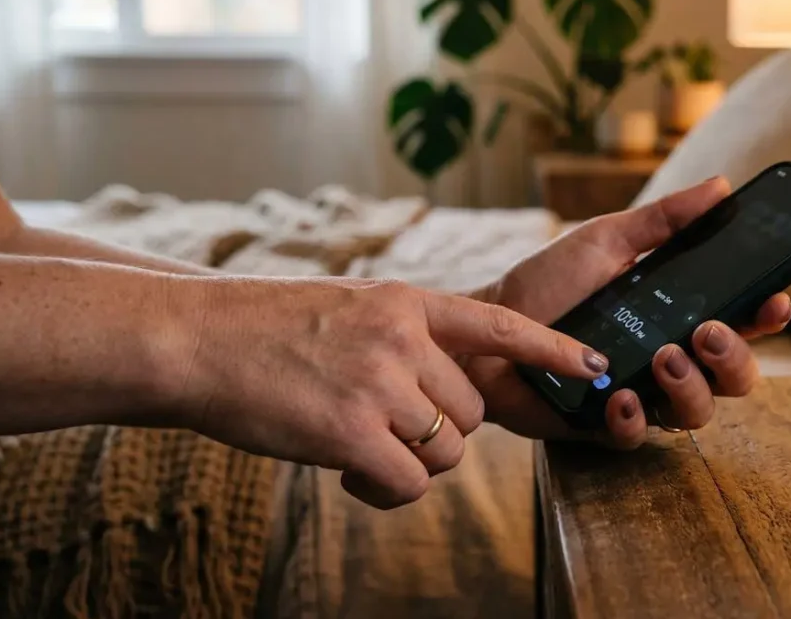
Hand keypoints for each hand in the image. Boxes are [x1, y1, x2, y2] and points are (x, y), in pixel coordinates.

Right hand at [165, 277, 605, 508]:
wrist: (195, 339)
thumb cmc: (265, 329)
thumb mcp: (350, 309)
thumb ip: (404, 338)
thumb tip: (445, 394)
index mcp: (407, 302)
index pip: (500, 325)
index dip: (552, 350)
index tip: (594, 366)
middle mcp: (403, 338)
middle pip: (472, 410)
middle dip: (442, 431)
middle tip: (387, 429)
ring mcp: (379, 384)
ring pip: (446, 451)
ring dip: (412, 462)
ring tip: (357, 448)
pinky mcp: (351, 433)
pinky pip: (408, 482)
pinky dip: (384, 489)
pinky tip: (344, 471)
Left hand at [467, 177, 790, 447]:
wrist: (484, 328)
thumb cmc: (546, 284)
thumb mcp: (606, 242)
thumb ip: (663, 220)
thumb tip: (721, 187)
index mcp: (678, 315)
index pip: (741, 322)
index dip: (766, 316)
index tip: (774, 299)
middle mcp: (669, 359)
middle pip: (735, 377)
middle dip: (736, 359)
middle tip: (709, 333)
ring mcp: (640, 395)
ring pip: (697, 413)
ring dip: (692, 388)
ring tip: (665, 358)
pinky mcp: (602, 427)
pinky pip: (637, 437)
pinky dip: (633, 419)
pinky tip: (618, 396)